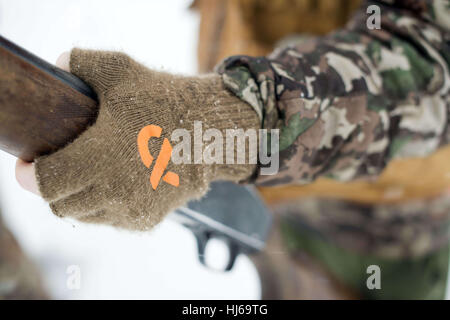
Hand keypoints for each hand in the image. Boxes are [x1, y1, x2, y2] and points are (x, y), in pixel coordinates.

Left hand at [15, 49, 257, 229]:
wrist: (211, 132)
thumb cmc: (166, 101)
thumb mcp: (120, 70)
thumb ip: (81, 62)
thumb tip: (59, 65)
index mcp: (99, 159)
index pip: (45, 183)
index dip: (29, 176)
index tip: (28, 165)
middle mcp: (113, 192)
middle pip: (61, 205)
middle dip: (54, 187)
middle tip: (60, 167)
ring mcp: (132, 210)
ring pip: (85, 216)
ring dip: (79, 198)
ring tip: (87, 175)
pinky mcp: (148, 219)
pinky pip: (112, 220)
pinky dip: (105, 206)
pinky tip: (115, 184)